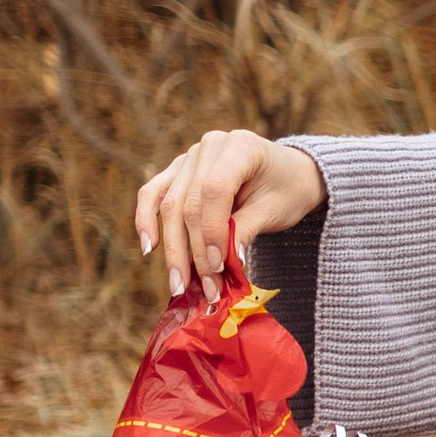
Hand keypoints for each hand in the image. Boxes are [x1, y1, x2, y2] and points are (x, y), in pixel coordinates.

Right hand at [134, 128, 326, 302]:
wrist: (288, 174)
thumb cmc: (287, 190)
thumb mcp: (276, 210)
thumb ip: (246, 231)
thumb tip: (222, 264)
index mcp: (240, 146)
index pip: (214, 190)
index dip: (212, 231)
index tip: (218, 267)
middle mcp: (209, 146)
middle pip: (188, 202)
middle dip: (193, 251)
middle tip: (203, 290)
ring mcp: (189, 157)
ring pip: (168, 204)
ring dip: (173, 249)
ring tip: (180, 285)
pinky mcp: (177, 171)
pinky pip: (154, 193)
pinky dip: (147, 220)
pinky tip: (149, 247)